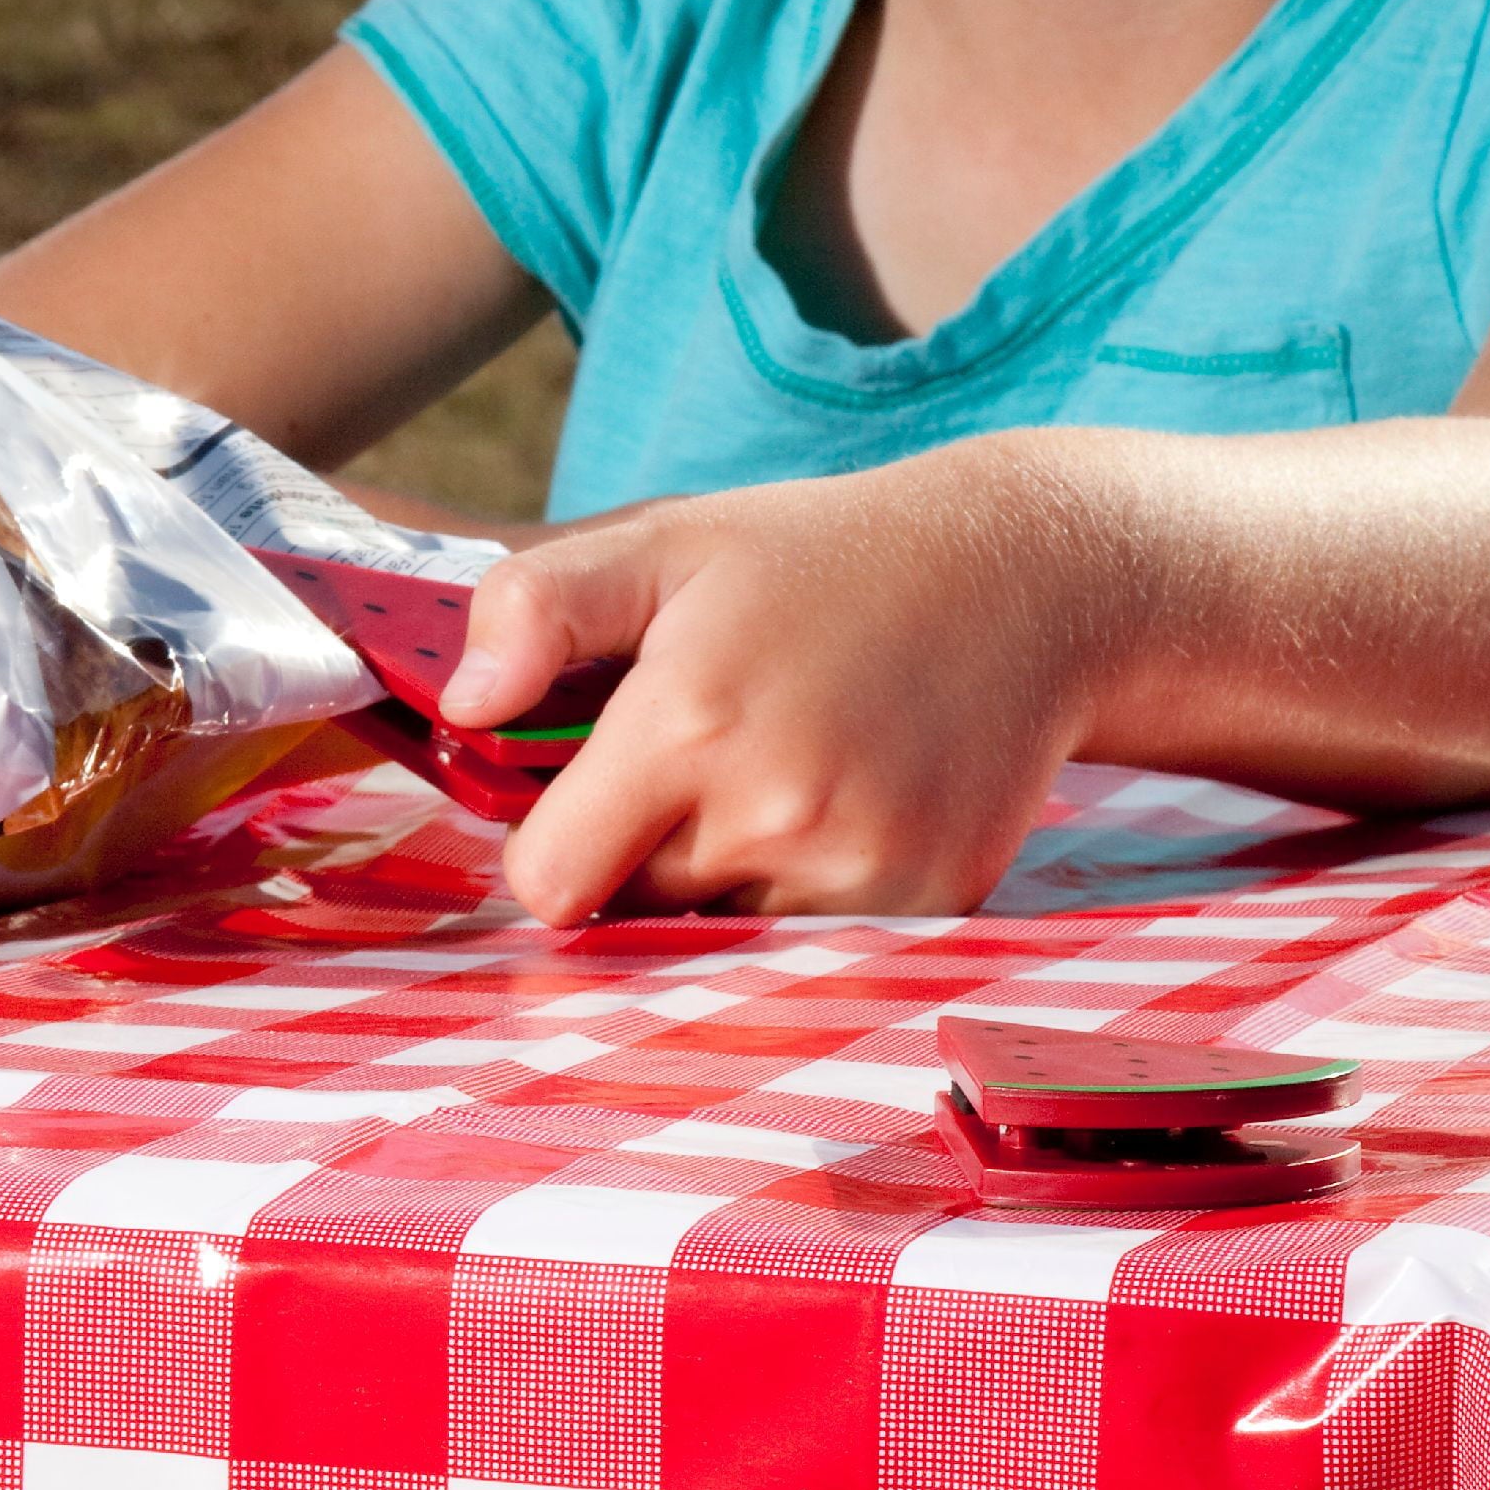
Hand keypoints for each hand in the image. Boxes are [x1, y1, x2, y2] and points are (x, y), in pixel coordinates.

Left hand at [441, 441, 1105, 923]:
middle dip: (647, 857)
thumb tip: (462, 709)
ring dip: (734, 882)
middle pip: (639, 916)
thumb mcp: (666, 544)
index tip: (588, 796)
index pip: (550, 883)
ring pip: (729, 937)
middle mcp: (777, 811)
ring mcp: (863, 869)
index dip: (551, 845)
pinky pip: (822, 945)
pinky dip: (820, 895)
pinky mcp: (931, 902)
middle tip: (710, 761)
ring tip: (791, 771)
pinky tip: (856, 801)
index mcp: (689, 721)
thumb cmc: (824, 561)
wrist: (1027, 578)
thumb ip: (537, 607)